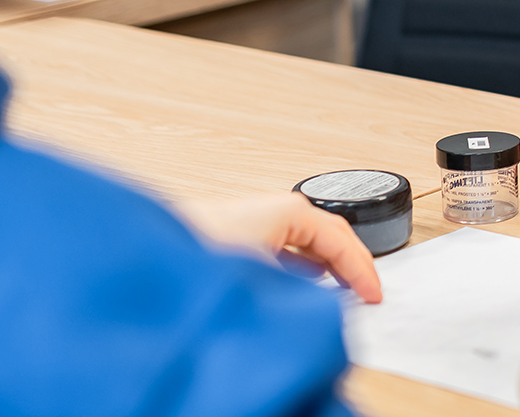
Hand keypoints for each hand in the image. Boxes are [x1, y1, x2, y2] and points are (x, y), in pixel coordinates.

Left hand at [178, 192, 381, 302]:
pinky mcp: (239, 237)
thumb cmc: (197, 251)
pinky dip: (304, 268)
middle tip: (367, 292)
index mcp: (289, 210)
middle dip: (351, 265)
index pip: (342, 239)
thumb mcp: (265, 274)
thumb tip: (326, 310)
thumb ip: (304, 291)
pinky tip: (303, 285)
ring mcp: (257, 221)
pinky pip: (287, 250)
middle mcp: (275, 210)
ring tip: (342, 291)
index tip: (375, 295)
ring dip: (328, 267)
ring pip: (308, 243)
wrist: (145, 256)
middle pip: (329, 236)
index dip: (363, 270)